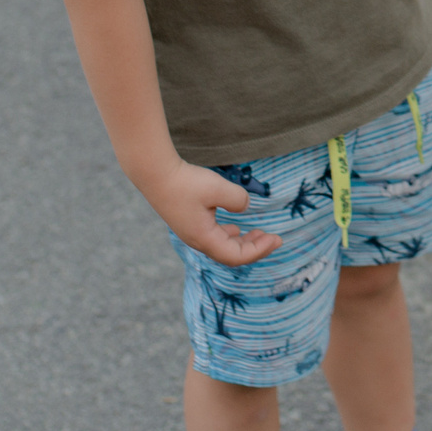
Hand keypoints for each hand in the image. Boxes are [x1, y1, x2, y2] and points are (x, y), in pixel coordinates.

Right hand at [140, 159, 283, 268]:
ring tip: (258, 234)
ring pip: (221, 246)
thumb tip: (244, 207)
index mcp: (204, 238)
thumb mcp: (218, 188)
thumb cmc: (186, 182)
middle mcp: (197, 240)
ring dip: (242, 243)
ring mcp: (191, 232)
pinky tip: (235, 228)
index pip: (237, 256)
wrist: (155, 174)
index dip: (259, 250)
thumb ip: (237, 199)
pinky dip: (229, 236)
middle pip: (230, 255)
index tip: (277, 238)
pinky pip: (213, 237)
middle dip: (255, 249)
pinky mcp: (188, 223)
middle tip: (274, 238)